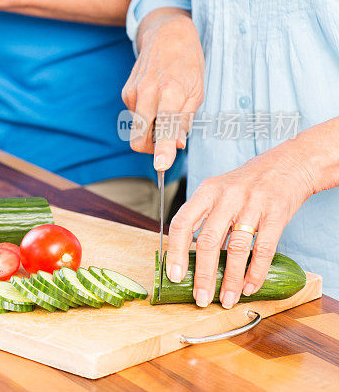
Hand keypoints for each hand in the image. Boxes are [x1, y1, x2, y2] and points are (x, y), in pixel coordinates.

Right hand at [121, 9, 204, 169]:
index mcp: (171, 91)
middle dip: (152, 148)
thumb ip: (185, 120)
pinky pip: (135, 117)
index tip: (162, 166)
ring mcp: (133, 93)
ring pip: (138, 129)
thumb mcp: (197, 91)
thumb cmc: (187, 63)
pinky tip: (157, 99)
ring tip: (167, 107)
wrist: (166, 35)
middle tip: (168, 142)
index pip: (165, 126)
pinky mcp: (126, 92)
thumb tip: (178, 145)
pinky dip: (147, 116)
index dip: (163, 149)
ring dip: (152, 129)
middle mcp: (147, 92)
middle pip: (140, 137)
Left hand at [166, 145, 313, 307]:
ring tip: (227, 299)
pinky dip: (255, 272)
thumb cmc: (247, 183)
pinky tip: (249, 287)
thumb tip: (189, 255)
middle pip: (208, 241)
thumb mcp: (219, 191)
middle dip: (203, 275)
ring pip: (236, 249)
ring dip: (231, 279)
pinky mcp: (276, 214)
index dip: (176, 251)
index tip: (174, 275)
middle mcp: (227, 197)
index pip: (182, 223)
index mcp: (206, 191)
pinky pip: (264, 249)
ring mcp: (253, 205)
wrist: (289, 164)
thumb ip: (204, 218)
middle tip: (201, 298)